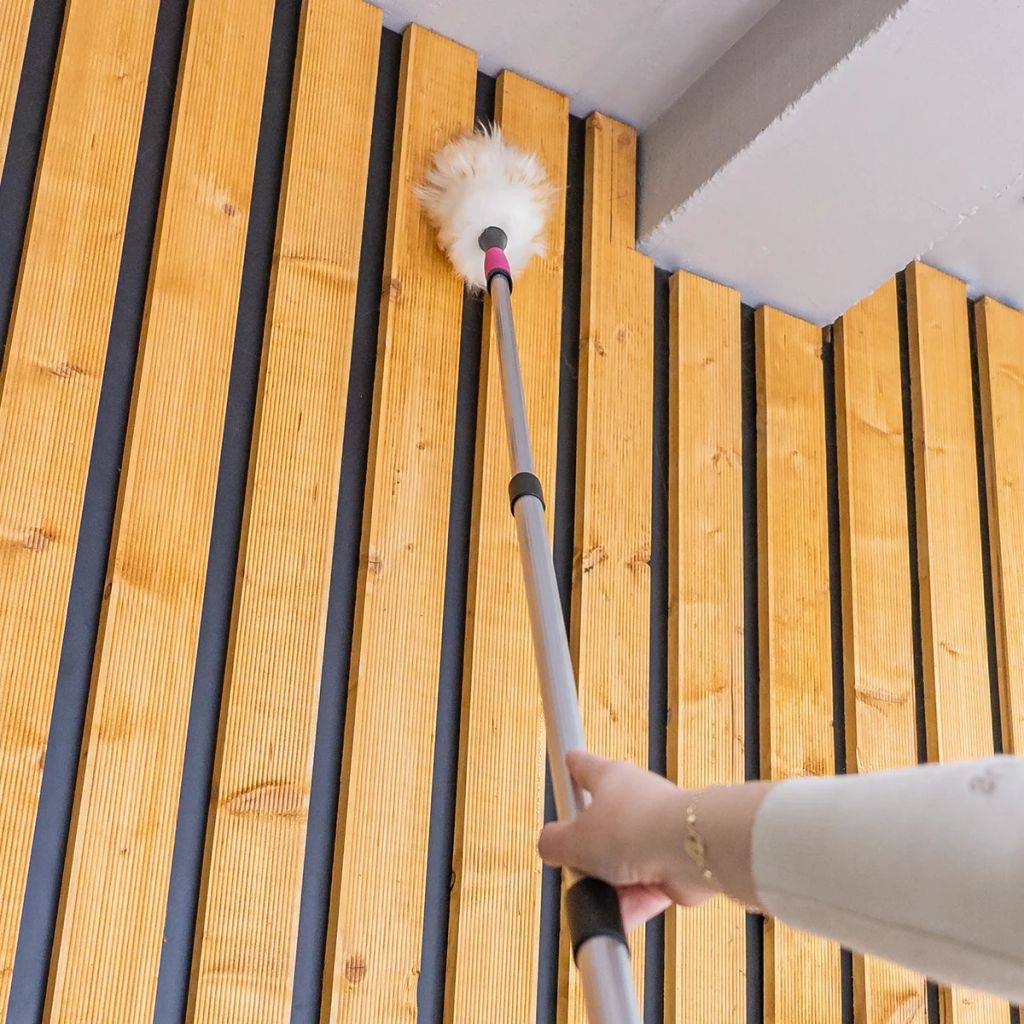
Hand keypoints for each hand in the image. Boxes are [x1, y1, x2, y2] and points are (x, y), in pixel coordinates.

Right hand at [537, 751, 718, 930]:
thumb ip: (552, 842)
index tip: (565, 768)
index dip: (570, 768)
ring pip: (622, 862)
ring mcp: (655, 830)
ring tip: (599, 897)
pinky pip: (643, 886)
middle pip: (601, 824)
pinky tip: (619, 915)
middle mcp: (635, 799)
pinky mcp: (673, 862)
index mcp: (609, 778)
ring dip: (609, 884)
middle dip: (587, 851)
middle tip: (575, 863)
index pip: (583, 765)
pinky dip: (631, 902)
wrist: (689, 851)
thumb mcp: (575, 839)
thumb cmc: (636, 828)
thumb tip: (548, 846)